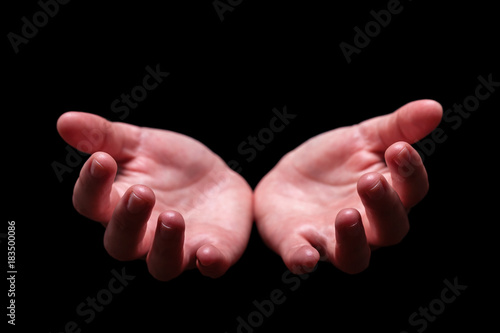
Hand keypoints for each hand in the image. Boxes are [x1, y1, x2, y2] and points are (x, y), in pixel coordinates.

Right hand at [57, 112, 252, 280]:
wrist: (218, 177)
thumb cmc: (171, 165)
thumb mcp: (139, 143)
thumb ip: (104, 136)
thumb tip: (65, 121)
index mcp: (119, 204)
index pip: (92, 204)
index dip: (92, 186)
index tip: (101, 161)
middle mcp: (144, 234)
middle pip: (121, 243)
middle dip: (128, 220)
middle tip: (141, 192)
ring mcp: (179, 247)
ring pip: (162, 264)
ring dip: (165, 244)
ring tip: (172, 217)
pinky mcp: (213, 251)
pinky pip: (210, 267)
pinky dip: (210, 262)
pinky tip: (209, 254)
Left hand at [254, 100, 442, 273]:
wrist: (286, 178)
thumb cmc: (332, 162)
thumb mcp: (362, 138)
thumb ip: (397, 127)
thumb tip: (435, 108)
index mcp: (387, 195)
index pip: (411, 191)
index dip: (410, 173)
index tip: (399, 149)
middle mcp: (367, 225)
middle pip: (389, 229)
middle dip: (383, 206)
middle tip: (369, 180)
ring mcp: (332, 238)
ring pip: (354, 256)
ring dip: (353, 239)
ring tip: (347, 214)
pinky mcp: (298, 243)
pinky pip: (302, 258)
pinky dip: (304, 258)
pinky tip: (305, 255)